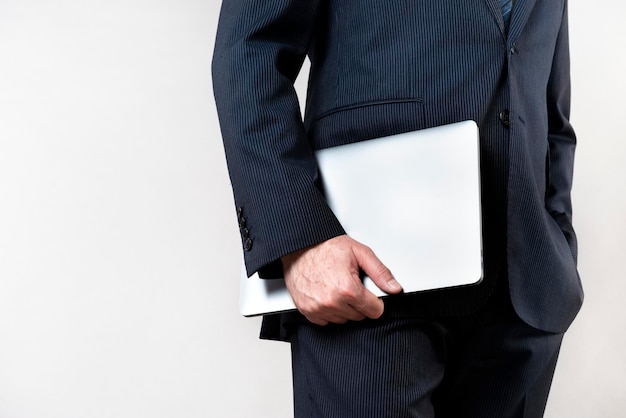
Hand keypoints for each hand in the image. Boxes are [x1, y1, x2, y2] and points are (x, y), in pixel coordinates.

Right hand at [281, 235, 402, 325]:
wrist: (300, 247)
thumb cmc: (327, 247)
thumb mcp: (360, 253)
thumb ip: (380, 272)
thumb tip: (395, 288)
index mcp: (348, 289)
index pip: (375, 311)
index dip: (375, 301)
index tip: (369, 293)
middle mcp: (332, 302)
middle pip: (359, 316)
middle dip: (359, 303)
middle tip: (350, 284)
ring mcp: (318, 308)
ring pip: (343, 319)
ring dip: (344, 308)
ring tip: (337, 287)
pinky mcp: (307, 311)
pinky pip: (327, 320)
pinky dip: (329, 311)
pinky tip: (327, 294)